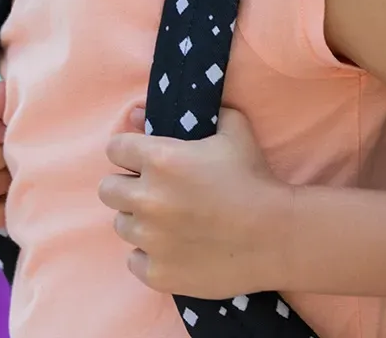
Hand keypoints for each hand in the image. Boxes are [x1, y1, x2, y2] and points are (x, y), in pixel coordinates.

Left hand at [98, 106, 292, 298]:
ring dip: (140, 221)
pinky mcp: (157, 273)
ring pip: (121, 225)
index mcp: (160, 159)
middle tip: (155, 191)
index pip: (115, 149)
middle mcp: (147, 198)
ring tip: (169, 221)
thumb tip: (141, 111)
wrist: (277, 235)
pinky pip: (134, 260)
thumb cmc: (253, 176)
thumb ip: (193, 112)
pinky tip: (174, 247)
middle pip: (108, 189)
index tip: (143, 159)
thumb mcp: (232, 127)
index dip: (129, 152)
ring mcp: (150, 239)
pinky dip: (149, 255)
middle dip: (128, 186)